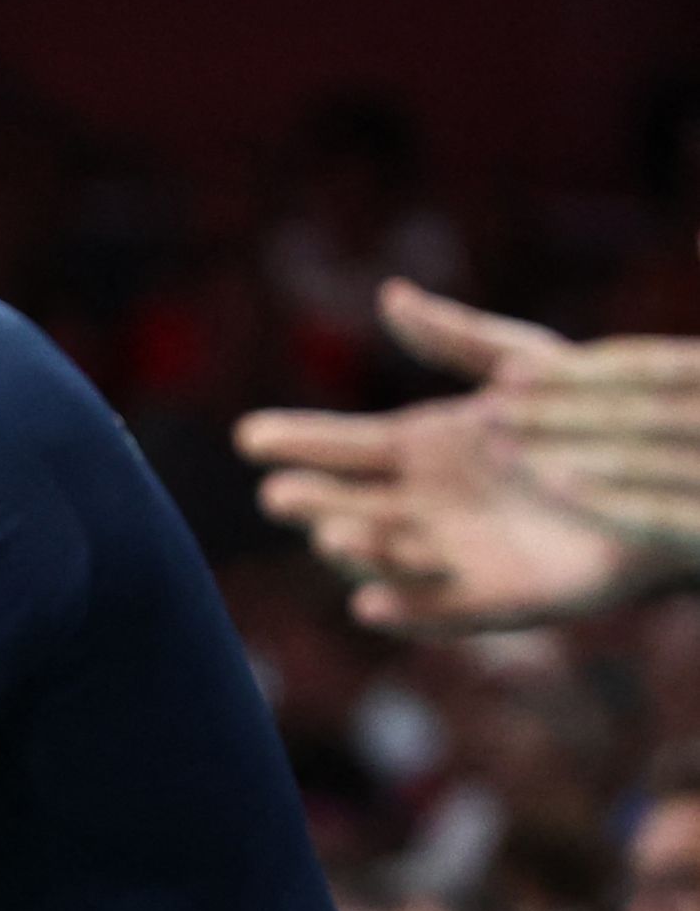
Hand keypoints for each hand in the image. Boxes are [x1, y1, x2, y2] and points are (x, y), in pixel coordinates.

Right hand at [237, 280, 667, 632]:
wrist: (665, 477)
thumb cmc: (594, 417)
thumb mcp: (528, 363)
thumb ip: (459, 336)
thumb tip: (390, 295)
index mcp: (415, 451)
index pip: (337, 446)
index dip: (294, 440)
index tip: (251, 435)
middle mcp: (417, 508)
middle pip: (343, 506)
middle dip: (309, 502)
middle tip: (282, 492)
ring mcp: (448, 558)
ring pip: (380, 561)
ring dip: (354, 551)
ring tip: (340, 532)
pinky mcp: (493, 602)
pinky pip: (436, 616)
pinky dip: (402, 613)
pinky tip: (372, 606)